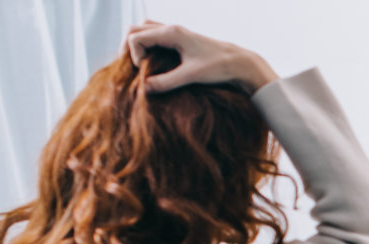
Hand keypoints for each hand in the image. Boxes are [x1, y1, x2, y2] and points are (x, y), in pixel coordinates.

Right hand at [124, 20, 278, 93]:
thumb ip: (166, 82)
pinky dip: (147, 46)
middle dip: (129, 48)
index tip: (144, 71)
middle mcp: (171, 29)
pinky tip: (152, 63)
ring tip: (141, 66)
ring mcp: (175, 32)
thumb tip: (144, 89)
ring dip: (137, 45)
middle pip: (135, 29)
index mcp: (172, 33)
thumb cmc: (218, 67)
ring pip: (144, 30)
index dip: (134, 55)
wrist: (239, 62)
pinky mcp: (180, 39)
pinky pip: (154, 35)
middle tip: (135, 68)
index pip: (136, 37)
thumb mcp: (191, 76)